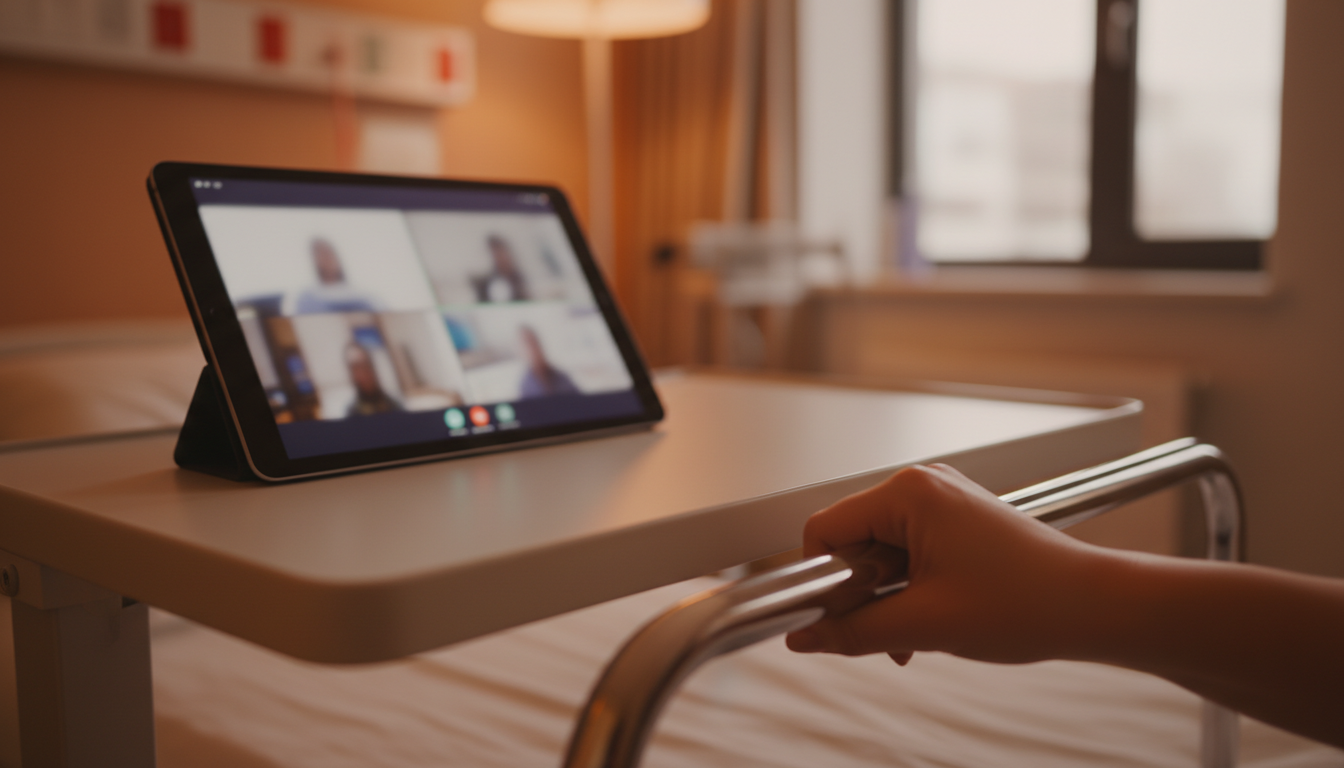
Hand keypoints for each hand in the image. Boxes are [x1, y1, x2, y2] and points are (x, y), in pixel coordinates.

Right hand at [786, 463, 1110, 665]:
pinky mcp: (956, 521)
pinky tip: (930, 622)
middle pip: (851, 542)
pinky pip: (907, 554)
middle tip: (887, 632)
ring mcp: (942, 502)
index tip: (828, 619)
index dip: (821, 581)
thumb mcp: (923, 625)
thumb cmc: (1029, 600)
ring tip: (917, 632)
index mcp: (909, 493)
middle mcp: (922, 486)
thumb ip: (852, 631)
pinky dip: (908, 591)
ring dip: (886, 599)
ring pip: (879, 554)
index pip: (825, 530)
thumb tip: (805, 637)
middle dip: (860, 595)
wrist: (1093, 607)